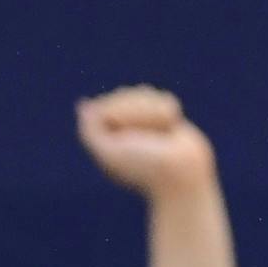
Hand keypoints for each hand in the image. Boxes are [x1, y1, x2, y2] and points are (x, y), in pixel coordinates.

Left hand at [77, 86, 215, 198]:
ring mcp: (144, 121)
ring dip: (154, 113)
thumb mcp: (110, 152)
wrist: (183, 173)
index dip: (120, 114)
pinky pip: (164, 98)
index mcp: (107, 134)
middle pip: (126, 94)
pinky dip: (167, 112)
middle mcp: (122, 126)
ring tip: (162, 133)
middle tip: (147, 139)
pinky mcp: (165, 120)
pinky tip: (170, 128)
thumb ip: (90, 132)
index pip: (106, 103)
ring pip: (145, 93)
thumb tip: (84, 105)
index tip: (128, 137)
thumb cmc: (145, 167)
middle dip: (138, 112)